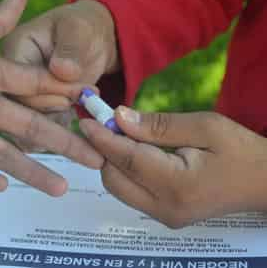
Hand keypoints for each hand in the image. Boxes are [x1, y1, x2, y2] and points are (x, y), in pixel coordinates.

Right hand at [2, 0, 117, 150]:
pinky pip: (35, 132)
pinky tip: (74, 122)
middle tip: (84, 99)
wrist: (88, 45)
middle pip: (20, 107)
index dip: (50, 91)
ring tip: (82, 108)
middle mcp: (8, 76)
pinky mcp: (27, 111)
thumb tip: (63, 71)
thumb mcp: (80, 31)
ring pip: (27, 124)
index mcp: (14, 49)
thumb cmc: (82, 31)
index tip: (80, 89)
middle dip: (55, 107)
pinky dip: (57, 133)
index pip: (20, 81)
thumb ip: (71, 48)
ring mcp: (16, 96)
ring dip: (57, 123)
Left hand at [80, 106, 266, 227]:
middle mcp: (165, 208)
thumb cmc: (240, 150)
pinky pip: (131, 193)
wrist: (262, 183)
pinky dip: (125, 171)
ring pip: (118, 188)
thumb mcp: (205, 127)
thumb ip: (158, 126)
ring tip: (121, 135)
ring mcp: (163, 216)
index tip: (86, 120)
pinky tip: (133, 151)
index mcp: (178, 184)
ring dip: (112, 161)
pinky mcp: (164, 216)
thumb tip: (119, 117)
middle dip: (104, 151)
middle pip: (114, 179)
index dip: (102, 138)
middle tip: (106, 124)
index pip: (126, 159)